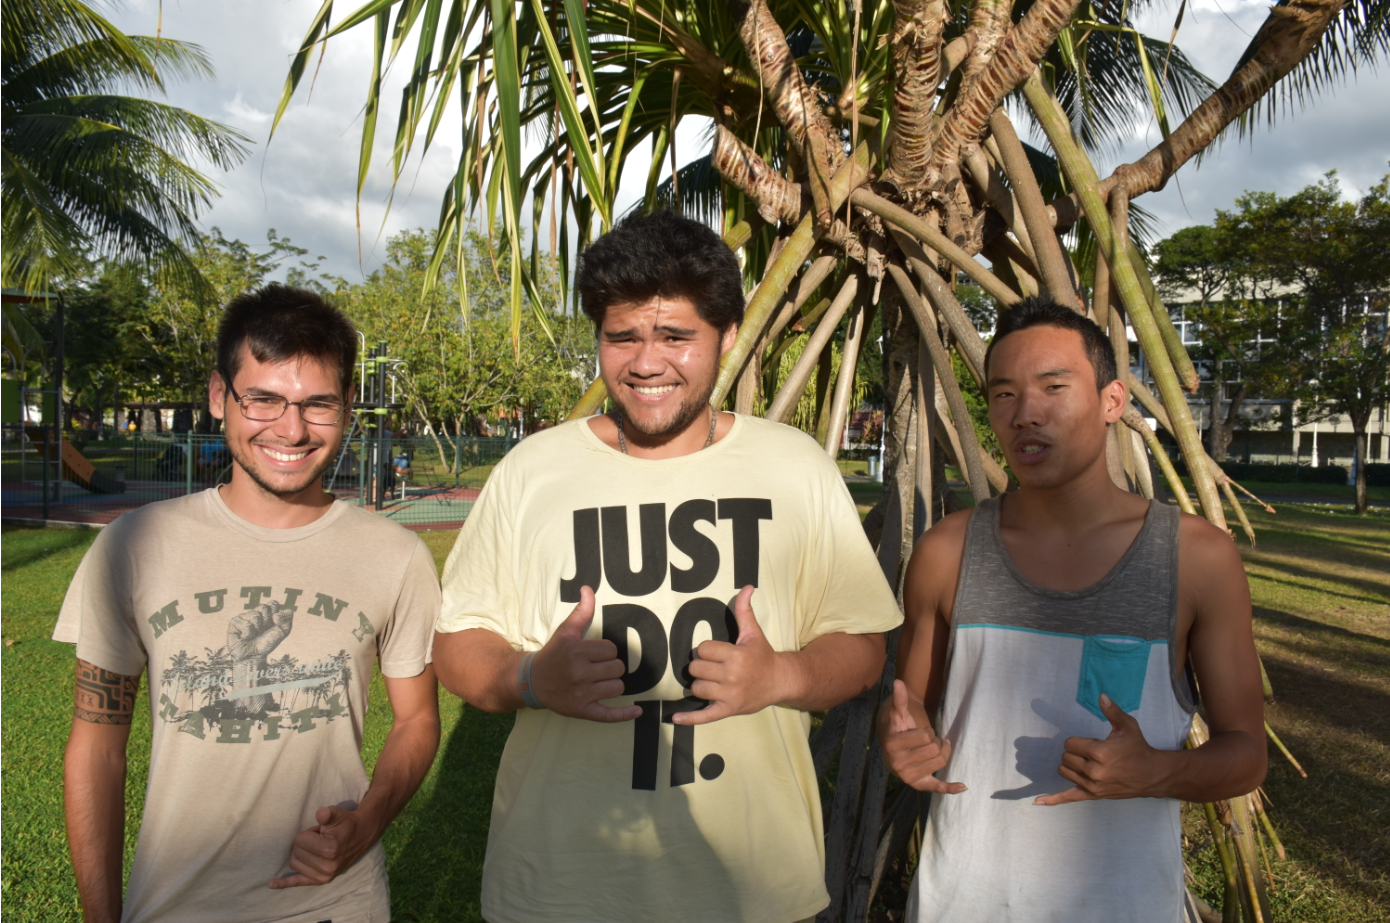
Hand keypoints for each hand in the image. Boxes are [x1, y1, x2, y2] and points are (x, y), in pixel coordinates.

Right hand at [227, 603, 292, 659]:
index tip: (275, 624)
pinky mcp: (234, 622)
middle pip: (263, 607)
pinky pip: (245, 624)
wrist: (253, 656)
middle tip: (262, 631)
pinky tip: (245, 637)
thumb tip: (276, 614)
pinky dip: (248, 633)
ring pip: (255, 616)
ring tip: (253, 635)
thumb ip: (286, 618)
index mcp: (267, 612)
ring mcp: (244, 616)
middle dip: (266, 622)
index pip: (273, 603)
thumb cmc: (267, 643)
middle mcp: (255, 612)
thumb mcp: (283, 631)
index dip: (276, 614)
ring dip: (257, 629)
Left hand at [268, 805, 373, 888]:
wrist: (362, 835)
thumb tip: (321, 813)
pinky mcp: (321, 881)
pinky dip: (283, 883)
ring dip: (303, 853)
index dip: (309, 832)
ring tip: (318, 847)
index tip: (322, 831)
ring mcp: (324, 876)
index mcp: (329, 849)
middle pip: (296, 852)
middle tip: (321, 838)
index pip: (300, 840)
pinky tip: (271, 884)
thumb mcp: (337, 814)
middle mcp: (326, 866)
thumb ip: (327, 814)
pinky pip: (297, 883)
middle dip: (305, 842)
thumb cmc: (346, 824)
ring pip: (294, 863)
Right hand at [531, 587, 641, 722]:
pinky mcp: (582, 711)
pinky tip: (637, 710)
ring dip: (612, 685)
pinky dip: (624, 714)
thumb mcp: (566, 631)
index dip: (606, 651)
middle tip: (596, 668)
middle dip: (611, 667)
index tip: (594, 654)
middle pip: (617, 668)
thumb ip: (581, 611)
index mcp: (576, 651)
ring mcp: (581, 694)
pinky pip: (608, 715)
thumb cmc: (554, 654)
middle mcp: (578, 673)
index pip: (611, 650)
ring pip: (617, 688)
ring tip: (599, 682)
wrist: (532, 681)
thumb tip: (588, 589)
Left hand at [674, 586, 786, 724]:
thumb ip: (744, 610)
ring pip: (697, 688)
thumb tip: (746, 587)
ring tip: (712, 682)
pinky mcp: (728, 709)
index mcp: (736, 655)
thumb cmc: (763, 656)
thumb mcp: (753, 633)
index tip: (717, 653)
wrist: (780, 681)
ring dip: (700, 685)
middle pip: (696, 669)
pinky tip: (675, 718)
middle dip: (702, 667)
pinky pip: (705, 716)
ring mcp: (730, 695)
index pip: (703, 649)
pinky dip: (690, 718)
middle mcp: (732, 676)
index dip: (706, 650)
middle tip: (714, 667)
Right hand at [878, 680, 965, 793]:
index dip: (928, 731)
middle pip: (935, 750)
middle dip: (935, 741)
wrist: (892, 744)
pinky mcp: (917, 785)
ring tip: (934, 747)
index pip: (927, 736)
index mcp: (892, 745)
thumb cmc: (899, 727)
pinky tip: (963, 786)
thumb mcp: (898, 713)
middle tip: (927, 740)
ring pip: (940, 762)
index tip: (921, 732)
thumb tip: (898, 682)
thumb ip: (899, 699)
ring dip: (942, 752)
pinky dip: (950, 788)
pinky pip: (936, 787)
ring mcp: (907, 776)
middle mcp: (898, 764)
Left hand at [1034, 693, 1170, 804]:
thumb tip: (1101, 695)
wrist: (1151, 774)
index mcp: (1100, 753)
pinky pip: (1069, 798)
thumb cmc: (1138, 748)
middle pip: (1065, 757)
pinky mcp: (1093, 795)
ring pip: (1064, 771)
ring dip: (1071, 765)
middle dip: (1075, 752)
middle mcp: (1094, 771)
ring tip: (1088, 763)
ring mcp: (1092, 786)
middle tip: (1093, 753)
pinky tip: (1038, 801)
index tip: (1092, 742)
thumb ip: (1112, 711)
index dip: (1077, 741)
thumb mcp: (1127, 726)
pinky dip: (1053, 799)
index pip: (1069, 744)